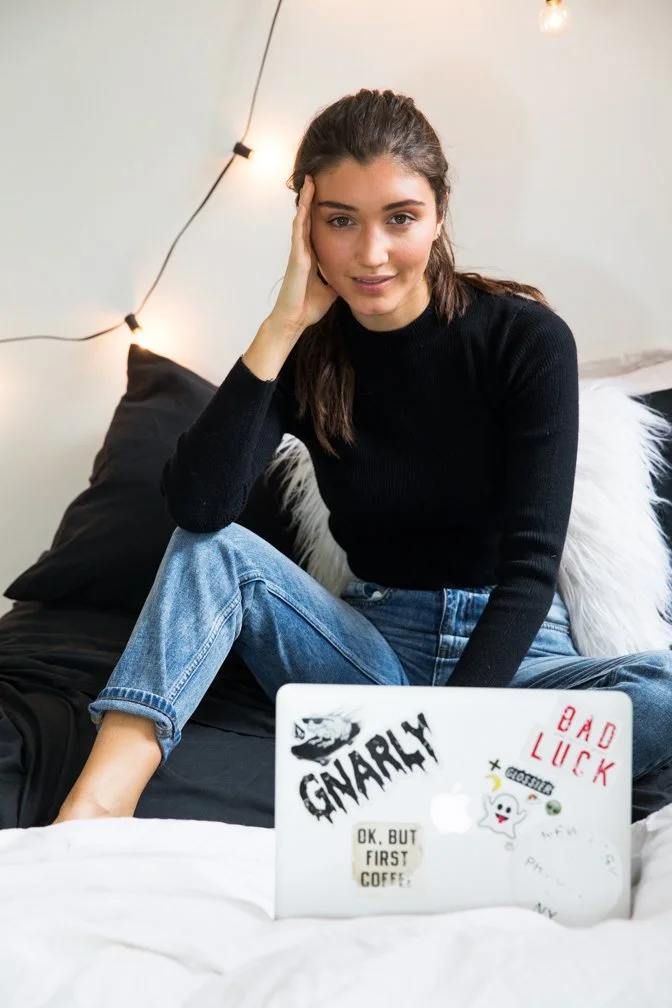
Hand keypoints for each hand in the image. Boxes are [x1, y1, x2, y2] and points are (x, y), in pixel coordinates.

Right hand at [267, 175, 337, 338]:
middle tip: (316, 178)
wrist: (295, 319)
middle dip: (312, 199)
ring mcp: (298, 252)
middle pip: (308, 219)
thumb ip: (341, 277)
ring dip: (305, 199)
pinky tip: (305, 198)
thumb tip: (356, 275)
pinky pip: (299, 229)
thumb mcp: (332, 288)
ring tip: (310, 180)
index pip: (318, 228)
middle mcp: (304, 251)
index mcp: (312, 257)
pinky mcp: (296, 256)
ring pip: (302, 219)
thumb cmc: (309, 307)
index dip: (323, 212)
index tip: (329, 196)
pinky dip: (302, 213)